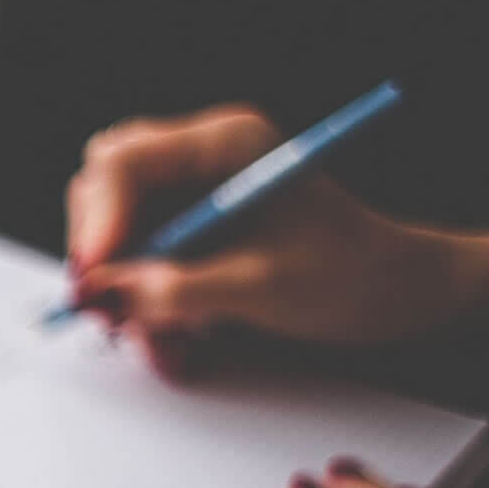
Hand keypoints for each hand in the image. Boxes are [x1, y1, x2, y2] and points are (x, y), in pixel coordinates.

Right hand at [63, 105, 488, 376]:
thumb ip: (177, 287)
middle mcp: (199, 158)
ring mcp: (193, 193)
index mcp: (224, 143)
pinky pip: (140, 263)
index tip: (91, 276)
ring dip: (126, 294)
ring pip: (118, 235)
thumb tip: (103, 293)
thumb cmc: (351, 274)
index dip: (98, 220)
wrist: (397, 292)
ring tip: (161, 344)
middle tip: (106, 312)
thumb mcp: (260, 287)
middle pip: (106, 192)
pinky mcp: (191, 229)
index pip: (124, 163)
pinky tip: (176, 342)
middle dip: (103, 256)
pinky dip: (146, 306)